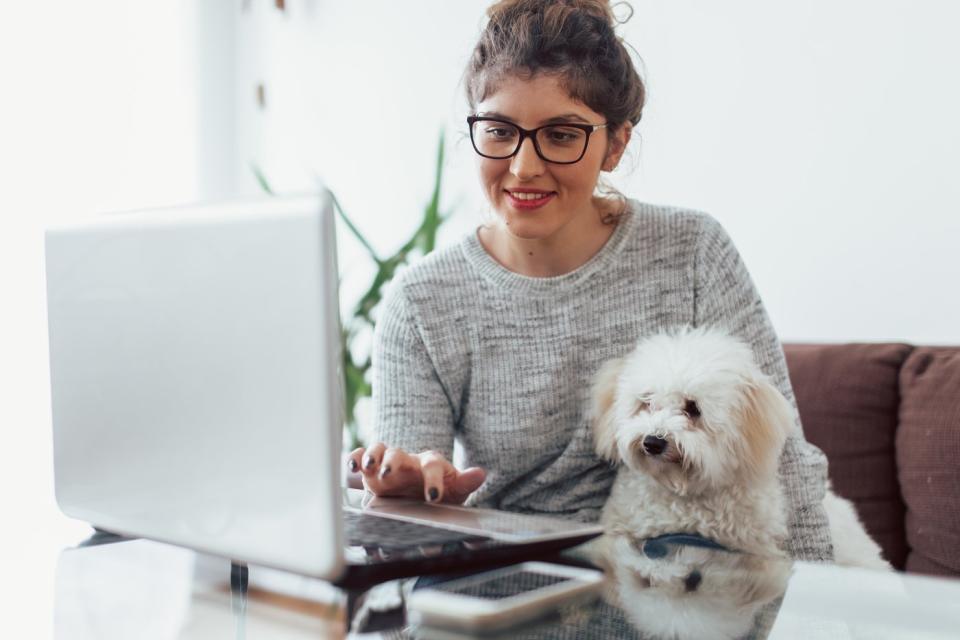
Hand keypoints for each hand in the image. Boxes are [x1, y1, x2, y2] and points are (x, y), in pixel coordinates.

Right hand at [347, 442, 485, 503]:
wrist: (421, 493)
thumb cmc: (440, 490)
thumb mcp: (455, 489)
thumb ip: (465, 482)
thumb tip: (480, 474)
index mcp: (430, 464)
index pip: (432, 466)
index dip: (433, 480)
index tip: (433, 497)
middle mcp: (407, 460)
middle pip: (399, 453)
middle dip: (393, 462)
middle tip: (390, 474)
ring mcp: (388, 462)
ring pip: (378, 450)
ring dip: (371, 456)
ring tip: (366, 467)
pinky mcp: (372, 470)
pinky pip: (360, 457)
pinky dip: (354, 458)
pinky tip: (350, 467)